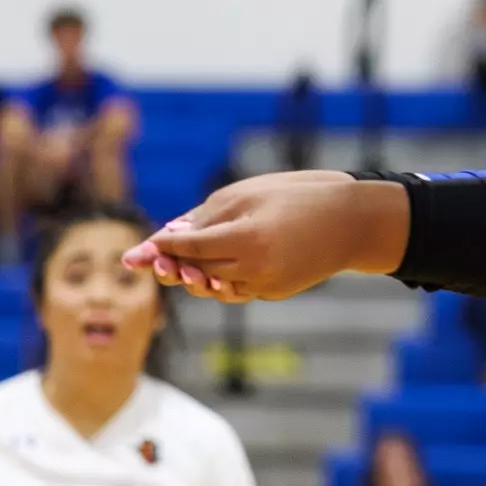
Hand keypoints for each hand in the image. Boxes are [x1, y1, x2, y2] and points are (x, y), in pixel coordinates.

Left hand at [123, 172, 408, 301]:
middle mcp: (254, 269)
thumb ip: (207, 216)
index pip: (188, 248)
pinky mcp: (276, 291)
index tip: (133, 254)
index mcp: (246, 239)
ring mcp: (266, 285)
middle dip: (170, 266)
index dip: (158, 249)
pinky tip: (209, 271)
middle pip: (196, 272)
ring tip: (177, 267)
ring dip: (192, 277)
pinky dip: (219, 281)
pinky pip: (237, 289)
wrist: (353, 221)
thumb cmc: (299, 195)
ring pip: (213, 286)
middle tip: (146, 261)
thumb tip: (170, 236)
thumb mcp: (249, 193)